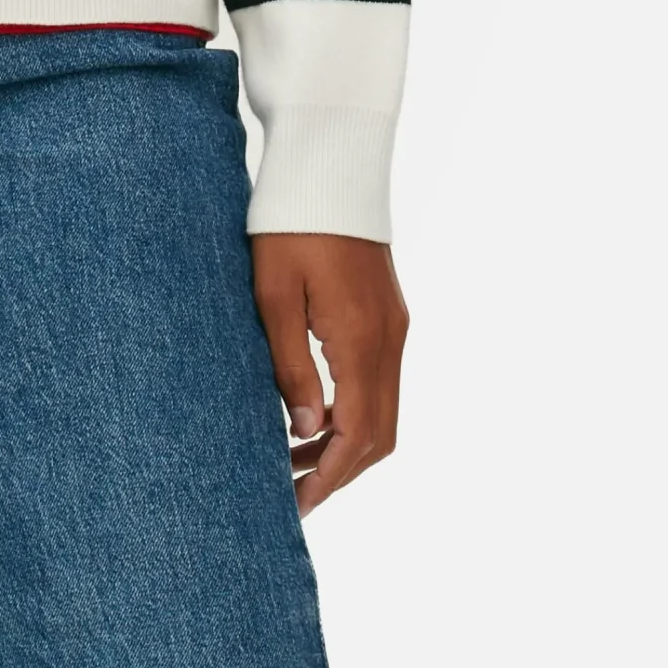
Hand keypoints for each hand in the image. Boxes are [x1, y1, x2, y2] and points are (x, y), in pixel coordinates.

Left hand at [249, 234, 407, 516]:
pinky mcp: (388, 313)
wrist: (328, 165)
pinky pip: (380, 380)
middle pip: (379, 433)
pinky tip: (314, 411)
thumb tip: (307, 431)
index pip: (358, 434)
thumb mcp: (274, 295)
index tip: (298, 502)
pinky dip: (354, 409)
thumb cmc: (288, 224)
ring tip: (296, 459)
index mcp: (361, 339)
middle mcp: (389, 339)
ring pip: (383, 409)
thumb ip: (291, 366)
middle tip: (295, 492)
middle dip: (340, 469)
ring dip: (347, 441)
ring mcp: (394, 326)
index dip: (330, 475)